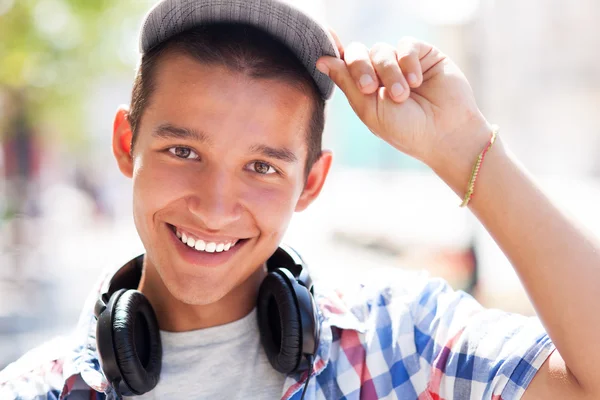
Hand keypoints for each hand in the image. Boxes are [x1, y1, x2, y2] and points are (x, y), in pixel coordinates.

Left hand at [317, 34, 491, 168]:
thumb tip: (321, 60)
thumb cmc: (405, 130)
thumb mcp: (370, 109)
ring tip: (402, 96)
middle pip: (358, 52)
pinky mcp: (423, 55)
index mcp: (364, 88)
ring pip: (381, 50)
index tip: (325, 36)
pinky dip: (408, 63)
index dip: (334, 51)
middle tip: (369, 88)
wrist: (444, 133)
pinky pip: (405, 46)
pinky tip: (416, 81)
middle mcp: (380, 74)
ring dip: (389, 73)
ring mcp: (401, 63)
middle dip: (360, 67)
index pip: (344, 64)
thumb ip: (347, 82)